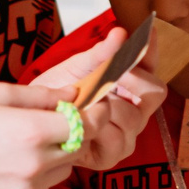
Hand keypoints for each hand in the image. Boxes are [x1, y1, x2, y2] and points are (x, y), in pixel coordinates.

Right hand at [0, 83, 93, 188]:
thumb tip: (73, 92)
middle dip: (78, 130)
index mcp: (33, 131)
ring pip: (66, 167)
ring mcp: (29, 187)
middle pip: (81, 146)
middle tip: (62, 118)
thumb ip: (41, 95)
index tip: (94, 104)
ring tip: (33, 139)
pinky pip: (47, 184)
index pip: (87, 124)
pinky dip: (43, 170)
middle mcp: (37, 163)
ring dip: (61, 152)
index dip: (96, 112)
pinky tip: (18, 158)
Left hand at [26, 26, 161, 171]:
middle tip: (108, 73)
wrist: (34, 116)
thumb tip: (121, 32)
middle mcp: (136, 112)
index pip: (153, 67)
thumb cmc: (60, 91)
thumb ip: (102, 53)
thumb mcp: (79, 67)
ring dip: (107, 106)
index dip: (149, 51)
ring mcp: (126, 136)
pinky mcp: (110, 156)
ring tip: (86, 101)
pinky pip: (115, 140)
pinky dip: (96, 129)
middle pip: (154, 92)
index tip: (143, 33)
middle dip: (129, 79)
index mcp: (133, 87)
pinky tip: (82, 122)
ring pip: (133, 117)